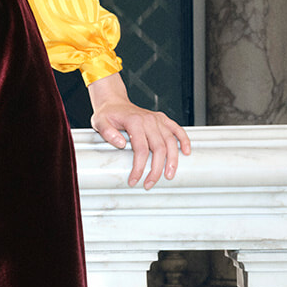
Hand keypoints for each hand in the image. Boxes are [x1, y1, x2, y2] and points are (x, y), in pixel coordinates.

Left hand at [86, 74, 190, 188]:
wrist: (114, 102)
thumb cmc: (107, 114)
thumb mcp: (99, 122)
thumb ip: (107, 132)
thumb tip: (120, 144)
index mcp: (134, 122)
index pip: (141, 149)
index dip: (139, 167)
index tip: (134, 180)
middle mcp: (149, 120)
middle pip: (158, 148)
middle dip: (156, 169)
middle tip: (150, 183)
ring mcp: (157, 119)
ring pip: (171, 141)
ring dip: (172, 160)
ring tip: (169, 175)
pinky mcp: (162, 119)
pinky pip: (177, 129)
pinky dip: (184, 140)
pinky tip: (186, 152)